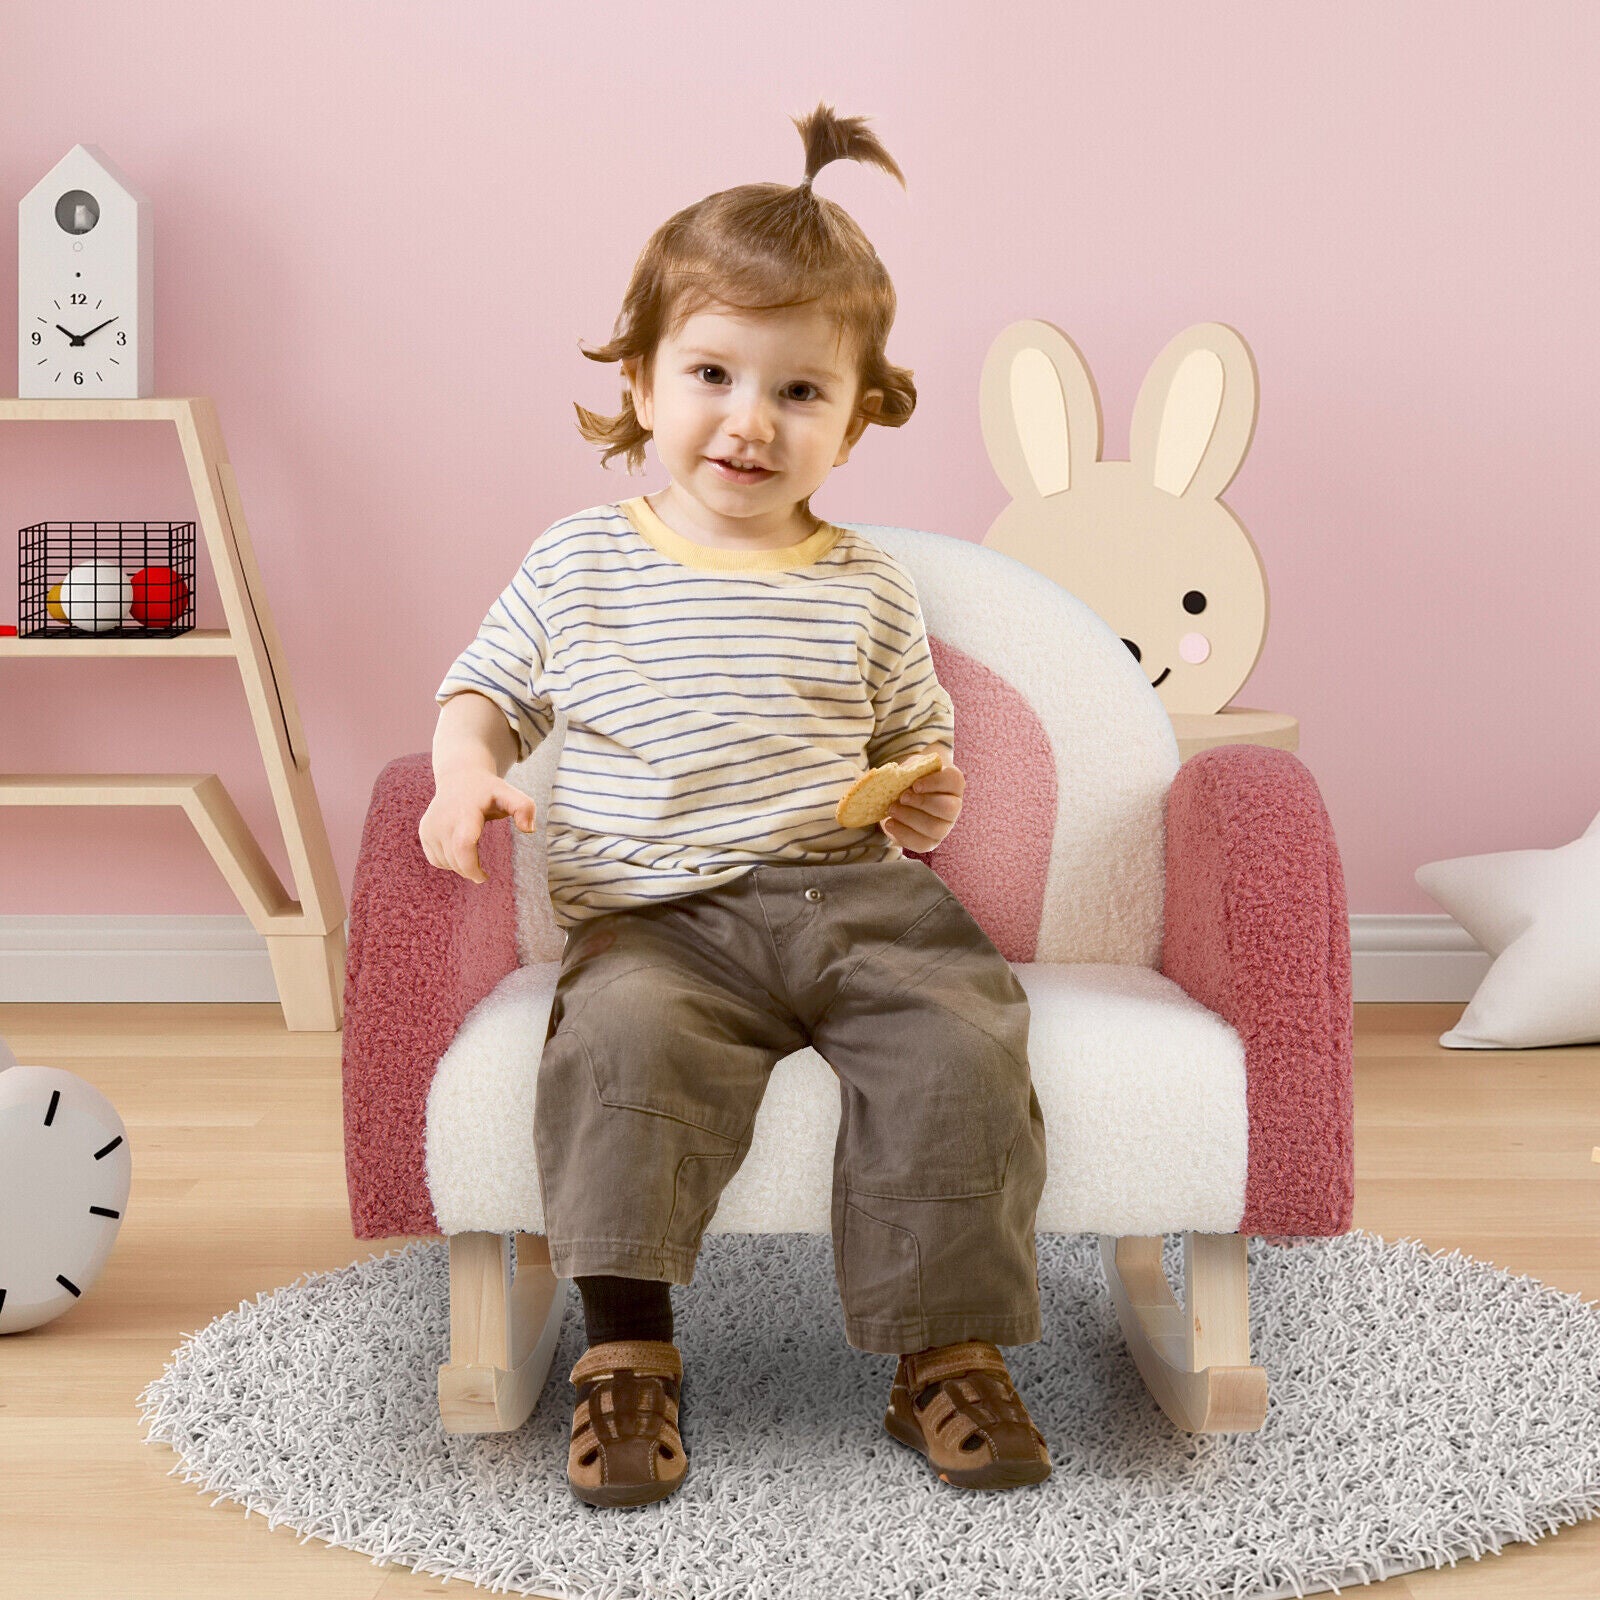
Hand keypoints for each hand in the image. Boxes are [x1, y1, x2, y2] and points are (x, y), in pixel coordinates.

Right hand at [419, 771, 536, 883]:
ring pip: (445, 862)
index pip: (463, 846)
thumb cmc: (489, 790)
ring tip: (472, 850)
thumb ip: (525, 808)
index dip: (471, 867)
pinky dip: (448, 862)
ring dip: (460, 866)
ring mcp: (431, 826)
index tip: (484, 877)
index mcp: (465, 812)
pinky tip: (458, 849)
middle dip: (470, 871)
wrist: (460, 777)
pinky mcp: (425, 832)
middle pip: (455, 860)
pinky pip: (436, 859)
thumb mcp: (510, 793)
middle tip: (482, 873)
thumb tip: (529, 830)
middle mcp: (444, 820)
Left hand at [880, 745, 962, 851]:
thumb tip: (889, 775)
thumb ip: (906, 770)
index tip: (915, 785)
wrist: (902, 795)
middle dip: (922, 803)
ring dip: (910, 818)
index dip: (935, 783)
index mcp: (953, 783)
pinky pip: (922, 844)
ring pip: (935, 828)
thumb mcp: (909, 769)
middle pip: (947, 808)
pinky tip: (889, 823)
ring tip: (892, 810)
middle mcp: (954, 806)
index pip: (954, 781)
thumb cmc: (909, 778)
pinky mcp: (931, 841)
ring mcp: (944, 826)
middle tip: (901, 798)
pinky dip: (903, 833)